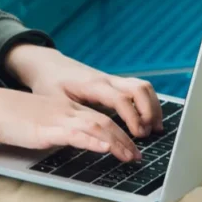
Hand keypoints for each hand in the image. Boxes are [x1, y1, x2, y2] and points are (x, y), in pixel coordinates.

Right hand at [0, 87, 140, 160]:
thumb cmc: (5, 117)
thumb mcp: (36, 123)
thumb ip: (53, 131)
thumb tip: (66, 143)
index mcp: (63, 108)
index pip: (98, 117)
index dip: (117, 131)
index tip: (128, 145)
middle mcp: (65, 110)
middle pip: (104, 120)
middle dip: (125, 139)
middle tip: (137, 155)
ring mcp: (57, 118)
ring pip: (96, 126)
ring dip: (117, 142)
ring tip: (130, 155)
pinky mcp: (46, 129)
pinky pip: (76, 133)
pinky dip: (94, 140)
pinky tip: (105, 147)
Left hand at [3, 45, 163, 137]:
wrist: (47, 65)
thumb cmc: (49, 84)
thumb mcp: (55, 102)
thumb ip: (73, 117)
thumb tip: (90, 136)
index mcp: (92, 85)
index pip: (120, 99)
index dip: (132, 117)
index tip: (138, 134)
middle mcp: (106, 79)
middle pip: (139, 89)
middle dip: (149, 111)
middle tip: (146, 134)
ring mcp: (112, 79)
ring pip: (143, 87)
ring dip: (153, 107)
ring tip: (154, 129)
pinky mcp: (114, 83)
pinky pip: (139, 89)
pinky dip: (149, 103)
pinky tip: (149, 120)